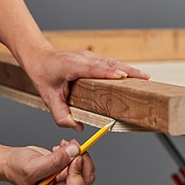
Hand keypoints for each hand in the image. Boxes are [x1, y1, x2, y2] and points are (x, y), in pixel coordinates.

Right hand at [4, 140, 94, 184]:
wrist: (14, 162)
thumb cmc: (17, 168)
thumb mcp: (32, 166)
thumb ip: (54, 161)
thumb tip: (75, 151)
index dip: (78, 173)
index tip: (74, 157)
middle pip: (85, 181)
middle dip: (81, 161)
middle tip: (73, 145)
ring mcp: (66, 184)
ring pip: (86, 171)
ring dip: (79, 154)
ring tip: (65, 145)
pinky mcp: (68, 173)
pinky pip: (81, 163)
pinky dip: (75, 152)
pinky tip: (62, 147)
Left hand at [22, 45, 149, 129]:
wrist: (39, 57)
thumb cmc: (43, 75)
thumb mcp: (48, 98)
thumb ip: (61, 115)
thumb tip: (77, 127)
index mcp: (72, 66)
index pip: (93, 68)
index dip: (109, 72)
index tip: (123, 77)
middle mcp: (84, 58)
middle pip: (110, 63)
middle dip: (128, 71)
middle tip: (145, 79)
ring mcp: (90, 56)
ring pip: (113, 62)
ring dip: (129, 69)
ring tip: (145, 78)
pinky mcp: (94, 58)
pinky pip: (111, 63)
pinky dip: (124, 68)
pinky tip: (134, 76)